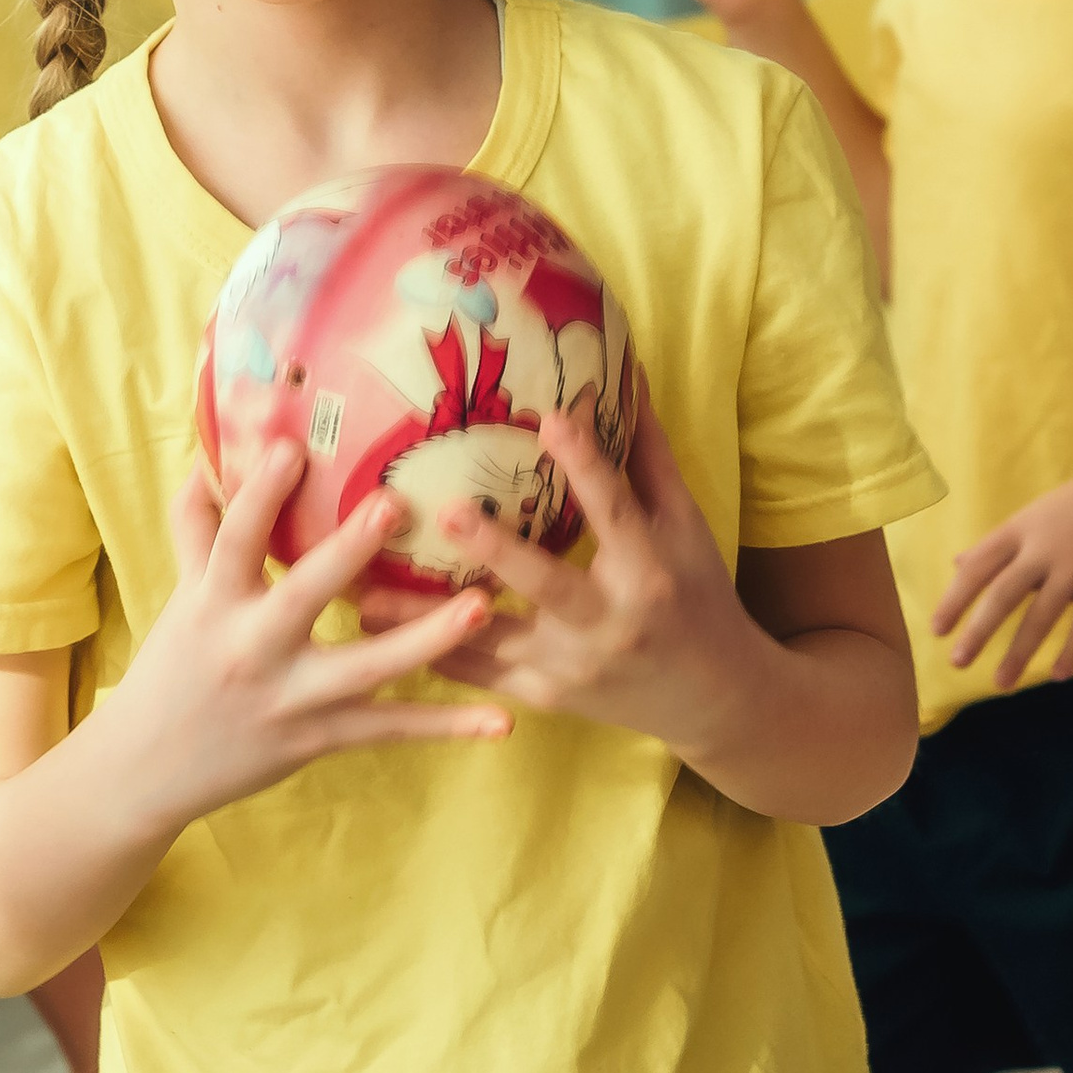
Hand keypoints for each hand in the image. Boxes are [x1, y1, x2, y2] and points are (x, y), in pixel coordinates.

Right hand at [107, 440, 510, 832]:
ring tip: (483, 605)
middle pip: (303, 593)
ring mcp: (290, 697)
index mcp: (214, 601)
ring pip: (366, 668)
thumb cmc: (171, 668)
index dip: (261, 493)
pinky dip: (446, 727)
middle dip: (347, 551)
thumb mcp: (180, 598)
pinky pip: (390, 730)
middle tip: (395, 503)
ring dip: (428, 639)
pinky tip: (502, 721)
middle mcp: (252, 646)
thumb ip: (197, 531)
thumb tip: (205, 463)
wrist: (145, 768)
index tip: (293, 446)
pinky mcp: (317, 738)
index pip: (236, 539)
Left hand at [362, 393, 738, 745]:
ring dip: (423, 618)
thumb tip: (626, 371)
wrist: (712, 700)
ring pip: (489, 641)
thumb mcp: (684, 526)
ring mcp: (571, 667)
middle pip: (547, 583)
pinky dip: (429, 651)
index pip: (616, 510)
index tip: (550, 417)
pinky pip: (477, 674)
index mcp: (649, 571)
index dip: (586, 464)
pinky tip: (377, 629)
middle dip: (496, 550)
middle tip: (444, 510)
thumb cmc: (697, 596)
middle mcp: (609, 622)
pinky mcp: (544, 696)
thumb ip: (646, 456)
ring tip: (360, 590)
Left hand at [933, 443, 1072, 687]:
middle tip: (958, 662)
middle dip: (978, 631)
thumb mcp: (1030, 517)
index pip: (977, 568)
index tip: (936, 629)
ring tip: (1001, 682)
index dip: (954, 599)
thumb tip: (958, 564)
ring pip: (1042, 615)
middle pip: (1003, 594)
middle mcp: (1042, 549)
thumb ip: (996, 545)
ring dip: (1020, 652)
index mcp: (1018, 531)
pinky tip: (1059, 674)